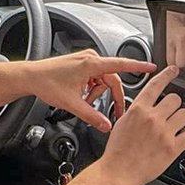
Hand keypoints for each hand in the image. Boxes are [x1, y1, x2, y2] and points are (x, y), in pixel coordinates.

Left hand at [28, 51, 154, 132]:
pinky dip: (91, 89)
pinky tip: (81, 96)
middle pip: (112, 79)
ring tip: (85, 103)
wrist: (31, 77)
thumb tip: (106, 125)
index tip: (152, 67)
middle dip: (111, 96)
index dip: (139, 67)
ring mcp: (86, 61)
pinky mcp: (81, 65)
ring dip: (98, 94)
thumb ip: (92, 116)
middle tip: (114, 113)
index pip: (121, 65)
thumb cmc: (47, 83)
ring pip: (103, 81)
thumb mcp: (71, 104)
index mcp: (91, 64)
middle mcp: (90, 59)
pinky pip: (94, 79)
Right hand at [99, 66, 184, 184]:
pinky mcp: (173, 148)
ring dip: (182, 120)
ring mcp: (164, 133)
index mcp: (139, 110)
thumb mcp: (122, 122)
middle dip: (174, 106)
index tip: (174, 70)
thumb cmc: (117, 150)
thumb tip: (147, 104)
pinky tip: (181, 138)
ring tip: (174, 127)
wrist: (118, 172)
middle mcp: (153, 118)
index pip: (156, 85)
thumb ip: (137, 111)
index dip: (168, 74)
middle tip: (170, 114)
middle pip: (176, 99)